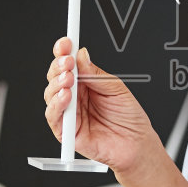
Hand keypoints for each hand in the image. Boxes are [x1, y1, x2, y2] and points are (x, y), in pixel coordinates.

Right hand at [43, 37, 158, 176]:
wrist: (136, 144)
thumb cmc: (129, 118)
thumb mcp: (116, 88)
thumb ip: (96, 74)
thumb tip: (81, 55)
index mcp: (85, 84)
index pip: (68, 64)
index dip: (64, 52)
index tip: (65, 42)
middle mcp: (74, 97)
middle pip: (55, 77)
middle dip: (58, 66)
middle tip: (67, 61)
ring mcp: (69, 114)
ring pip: (51, 95)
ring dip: (57, 84)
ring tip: (68, 78)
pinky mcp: (65, 132)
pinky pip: (54, 117)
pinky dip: (57, 104)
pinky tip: (66, 96)